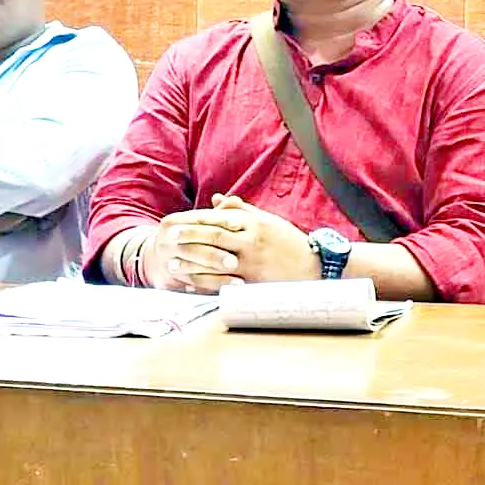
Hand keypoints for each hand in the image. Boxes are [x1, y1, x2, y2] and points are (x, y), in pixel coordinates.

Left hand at [146, 195, 318, 293]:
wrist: (314, 267)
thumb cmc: (288, 242)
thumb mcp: (267, 221)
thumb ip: (241, 210)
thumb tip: (217, 199)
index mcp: (255, 224)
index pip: (220, 218)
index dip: (197, 220)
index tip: (177, 222)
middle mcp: (252, 241)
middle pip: (215, 236)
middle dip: (190, 236)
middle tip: (170, 237)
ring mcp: (253, 264)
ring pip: (216, 261)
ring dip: (192, 263)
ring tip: (173, 263)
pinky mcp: (254, 283)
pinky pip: (224, 284)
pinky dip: (205, 285)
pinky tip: (190, 286)